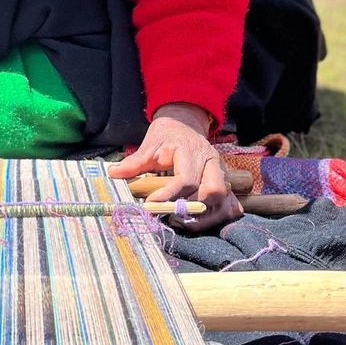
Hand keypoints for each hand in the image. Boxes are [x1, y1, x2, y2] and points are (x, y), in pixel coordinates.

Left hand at [109, 101, 242, 232]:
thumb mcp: (149, 144)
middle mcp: (212, 162)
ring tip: (180, 220)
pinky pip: (230, 205)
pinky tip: (198, 220)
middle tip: (169, 215)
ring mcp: (222, 173)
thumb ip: (135, 162)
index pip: (186, 179)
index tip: (150, 205)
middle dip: (191, 207)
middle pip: (213, 191)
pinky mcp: (225, 182)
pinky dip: (217, 216)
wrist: (184, 124)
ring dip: (204, 216)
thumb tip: (114, 173)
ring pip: (223, 200)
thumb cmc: (166, 136)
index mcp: (192, 151)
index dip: (168, 195)